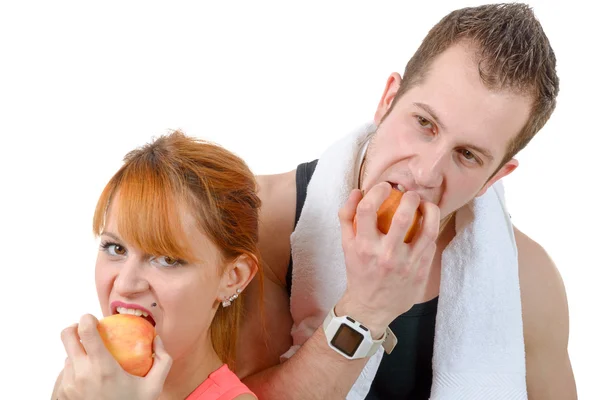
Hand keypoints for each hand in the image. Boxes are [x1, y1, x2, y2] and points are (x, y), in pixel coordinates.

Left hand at [56, 314, 171, 399]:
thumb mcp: (154, 387)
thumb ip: (162, 360)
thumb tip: (156, 338)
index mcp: (103, 368)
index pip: (85, 331)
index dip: (87, 319)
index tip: (93, 318)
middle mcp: (81, 374)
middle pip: (67, 337)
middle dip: (75, 328)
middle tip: (87, 331)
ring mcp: (69, 386)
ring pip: (67, 357)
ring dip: (78, 354)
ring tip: (94, 362)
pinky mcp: (62, 395)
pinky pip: (65, 374)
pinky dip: (75, 371)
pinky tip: (88, 380)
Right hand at [336, 182, 439, 337]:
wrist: (371, 307)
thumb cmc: (358, 272)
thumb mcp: (346, 246)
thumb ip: (347, 217)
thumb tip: (357, 191)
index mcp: (363, 247)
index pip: (368, 209)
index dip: (377, 191)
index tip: (384, 187)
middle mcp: (385, 255)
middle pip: (402, 216)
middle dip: (409, 197)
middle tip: (409, 194)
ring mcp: (406, 265)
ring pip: (427, 229)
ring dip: (429, 210)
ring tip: (425, 205)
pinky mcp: (421, 272)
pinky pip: (431, 244)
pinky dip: (430, 230)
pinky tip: (426, 226)